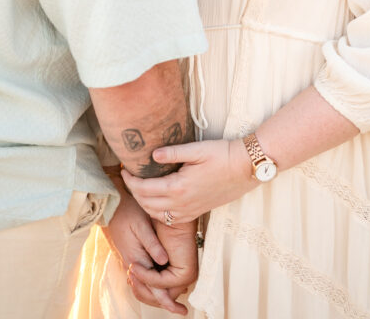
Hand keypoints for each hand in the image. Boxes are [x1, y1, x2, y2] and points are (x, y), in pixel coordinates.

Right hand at [102, 182, 189, 314]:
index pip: (154, 287)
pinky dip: (152, 286)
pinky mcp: (130, 257)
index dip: (167, 301)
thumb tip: (164, 262)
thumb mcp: (141, 225)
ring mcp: (130, 261)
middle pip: (149, 293)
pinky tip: (161, 284)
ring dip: (158, 296)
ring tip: (174, 300)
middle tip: (181, 309)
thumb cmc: (128, 212)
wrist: (111, 206)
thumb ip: (153, 244)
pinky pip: (141, 279)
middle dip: (164, 302)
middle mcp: (132, 264)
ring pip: (144, 288)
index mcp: (136, 258)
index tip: (180, 309)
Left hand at [122, 138, 253, 224]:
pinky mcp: (196, 213)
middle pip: (147, 204)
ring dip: (144, 203)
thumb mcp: (196, 149)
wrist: (245, 169)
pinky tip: (156, 200)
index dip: (131, 181)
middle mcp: (182, 204)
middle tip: (128, 177)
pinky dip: (157, 212)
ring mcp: (189, 211)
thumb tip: (151, 154)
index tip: (124, 170)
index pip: (144, 189)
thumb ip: (172, 153)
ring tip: (139, 187)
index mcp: (179, 187)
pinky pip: (169, 219)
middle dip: (134, 192)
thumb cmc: (222, 155)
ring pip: (157, 214)